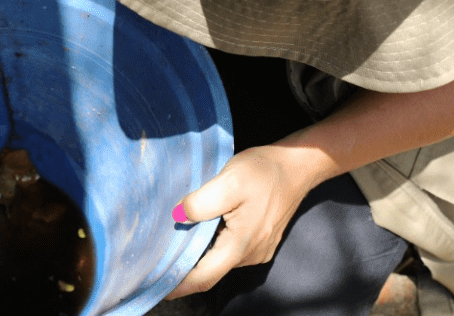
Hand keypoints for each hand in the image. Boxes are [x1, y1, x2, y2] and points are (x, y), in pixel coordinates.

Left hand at [166, 145, 312, 299]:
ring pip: (220, 259)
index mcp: (240, 245)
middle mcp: (250, 254)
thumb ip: (201, 202)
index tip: (157, 286)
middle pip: (210, 270)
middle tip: (156, 261)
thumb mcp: (229, 181)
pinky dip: (211, 245)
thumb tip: (177, 217)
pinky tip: (198, 231)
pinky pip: (230, 249)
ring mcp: (257, 249)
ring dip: (198, 254)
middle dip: (183, 268)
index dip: (179, 285)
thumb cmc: (264, 172)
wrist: (297, 166)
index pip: (204, 277)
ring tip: (171, 244)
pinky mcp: (260, 240)